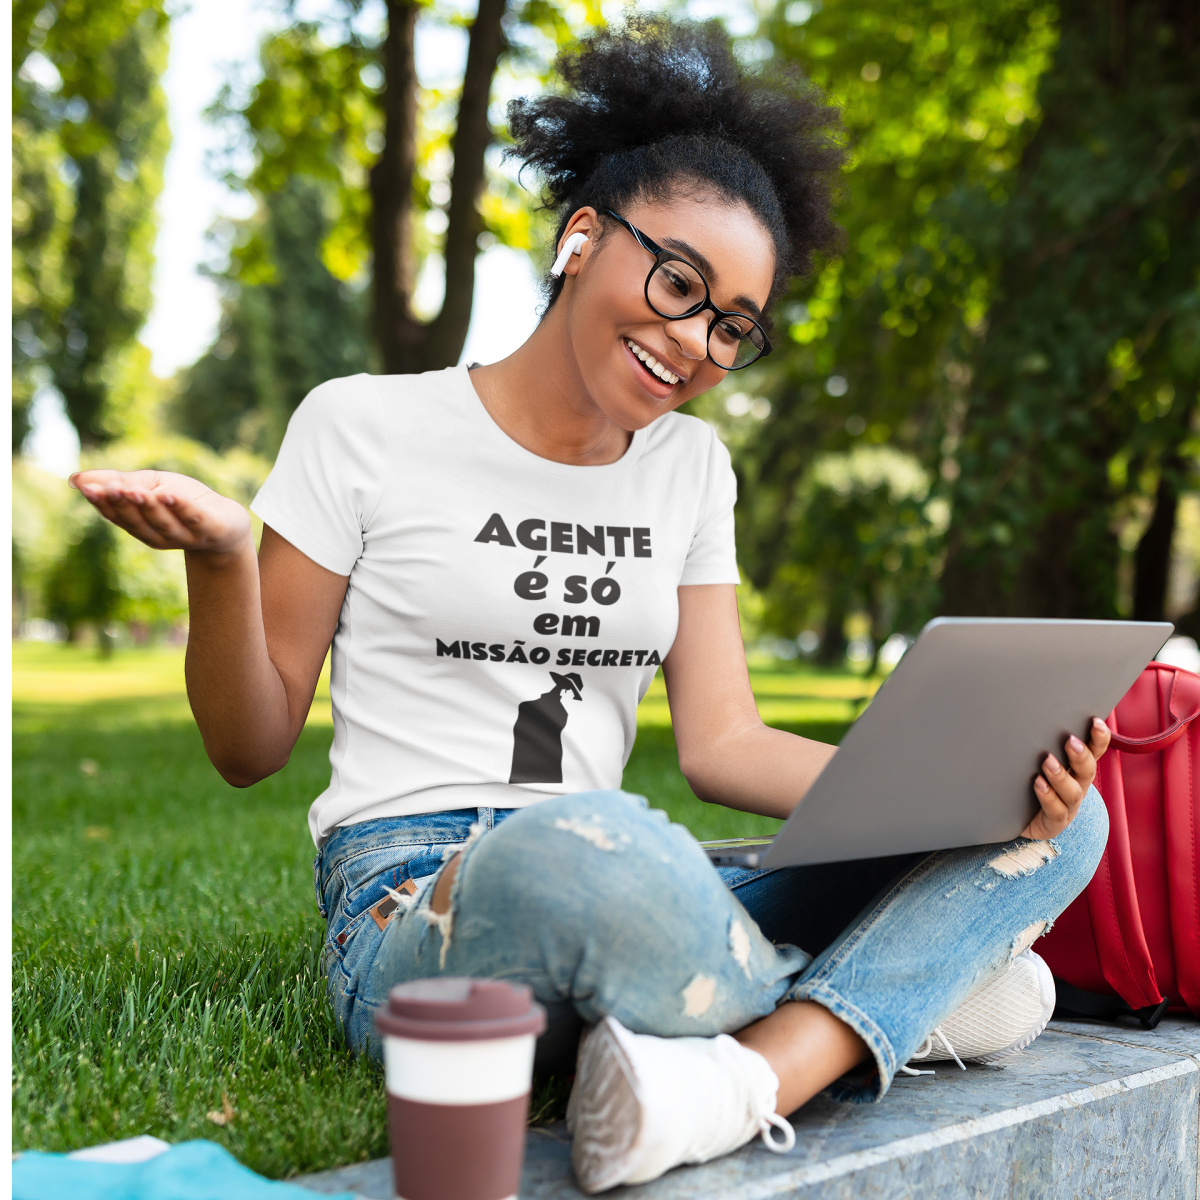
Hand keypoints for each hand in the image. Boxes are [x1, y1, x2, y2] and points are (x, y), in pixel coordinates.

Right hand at [70, 469, 251, 555]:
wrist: (228, 522)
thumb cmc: (184, 501)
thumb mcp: (150, 485)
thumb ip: (118, 481)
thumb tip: (76, 479)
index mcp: (142, 526)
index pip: (118, 516)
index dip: (103, 503)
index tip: (88, 488)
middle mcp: (161, 536)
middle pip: (138, 521)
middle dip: (123, 504)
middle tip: (109, 488)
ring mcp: (186, 535)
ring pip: (164, 522)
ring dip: (149, 507)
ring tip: (135, 490)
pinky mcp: (210, 530)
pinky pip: (194, 518)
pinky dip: (182, 507)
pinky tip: (170, 494)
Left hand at [1021, 718, 1110, 840]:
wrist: (1020, 821)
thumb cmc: (1031, 784)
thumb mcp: (1037, 761)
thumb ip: (1041, 743)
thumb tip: (1032, 712)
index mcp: (1077, 769)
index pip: (1094, 751)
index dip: (1099, 738)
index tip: (1096, 722)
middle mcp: (1077, 786)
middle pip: (1087, 770)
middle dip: (1081, 755)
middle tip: (1070, 741)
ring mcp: (1068, 806)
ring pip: (1072, 792)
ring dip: (1061, 775)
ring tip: (1048, 761)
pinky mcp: (1054, 823)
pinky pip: (1055, 810)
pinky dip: (1047, 796)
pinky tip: (1038, 783)